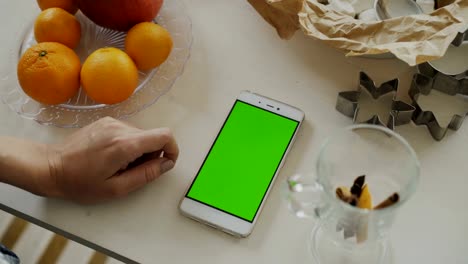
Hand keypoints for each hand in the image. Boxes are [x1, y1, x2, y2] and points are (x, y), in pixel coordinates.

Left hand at [46, 117, 178, 203]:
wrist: (50, 167)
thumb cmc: (80, 182)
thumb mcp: (116, 188)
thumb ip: (146, 175)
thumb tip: (167, 164)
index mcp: (125, 144)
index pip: (164, 135)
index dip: (172, 149)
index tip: (165, 164)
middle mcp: (120, 128)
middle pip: (153, 136)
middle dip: (152, 155)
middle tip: (133, 171)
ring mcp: (112, 122)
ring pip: (140, 135)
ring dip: (139, 151)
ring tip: (119, 166)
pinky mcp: (105, 121)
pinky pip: (128, 132)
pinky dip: (128, 144)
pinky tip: (111, 157)